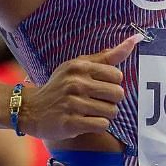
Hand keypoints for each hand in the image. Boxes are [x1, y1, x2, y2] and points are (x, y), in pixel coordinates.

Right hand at [17, 34, 138, 139]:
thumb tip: (135, 39)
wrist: (30, 110)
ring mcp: (73, 104)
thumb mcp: (79, 66)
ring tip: (91, 112)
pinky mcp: (70, 123)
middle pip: (118, 94)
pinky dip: (98, 125)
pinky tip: (86, 121)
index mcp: (80, 67)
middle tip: (97, 101)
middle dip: (112, 100)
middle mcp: (76, 83)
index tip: (101, 86)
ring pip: (112, 111)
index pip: (117, 75)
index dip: (113, 84)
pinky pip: (102, 125)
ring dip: (105, 114)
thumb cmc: (60, 86)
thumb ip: (107, 56)